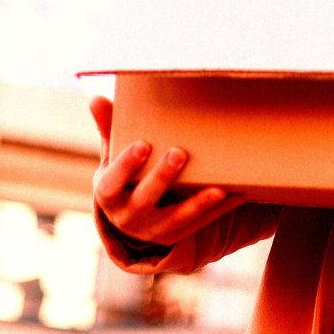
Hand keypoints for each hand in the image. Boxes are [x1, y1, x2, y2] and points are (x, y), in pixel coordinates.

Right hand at [90, 96, 242, 246]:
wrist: (129, 219)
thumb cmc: (122, 177)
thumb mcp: (111, 158)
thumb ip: (108, 130)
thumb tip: (96, 98)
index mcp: (109, 196)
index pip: (112, 183)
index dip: (126, 165)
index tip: (142, 144)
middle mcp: (128, 217)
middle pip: (145, 199)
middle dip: (162, 177)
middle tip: (179, 153)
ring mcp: (153, 230)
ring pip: (176, 219)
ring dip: (198, 204)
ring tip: (218, 189)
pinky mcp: (175, 236)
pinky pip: (199, 224)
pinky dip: (219, 211)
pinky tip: (237, 195)